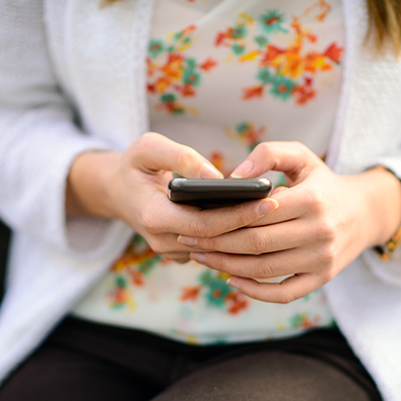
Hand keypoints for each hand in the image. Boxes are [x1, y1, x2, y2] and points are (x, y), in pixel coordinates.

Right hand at [66, 132, 278, 261]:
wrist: (116, 192)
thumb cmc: (134, 165)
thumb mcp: (148, 148)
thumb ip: (179, 156)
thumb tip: (217, 176)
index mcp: (153, 217)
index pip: (204, 224)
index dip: (238, 215)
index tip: (268, 200)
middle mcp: (163, 241)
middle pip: (216, 240)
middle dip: (250, 224)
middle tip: (283, 206)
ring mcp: (173, 251)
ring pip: (218, 248)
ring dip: (246, 232)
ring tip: (279, 212)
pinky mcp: (182, 252)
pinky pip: (214, 248)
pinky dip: (235, 235)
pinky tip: (260, 219)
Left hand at [176, 141, 400, 301]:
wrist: (365, 212)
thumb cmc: (322, 182)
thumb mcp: (302, 157)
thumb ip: (268, 154)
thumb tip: (233, 177)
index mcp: (311, 200)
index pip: (256, 213)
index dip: (221, 218)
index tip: (194, 218)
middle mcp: (319, 232)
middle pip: (255, 243)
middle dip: (216, 244)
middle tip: (188, 241)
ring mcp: (321, 259)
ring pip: (264, 269)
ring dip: (226, 266)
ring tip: (202, 258)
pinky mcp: (322, 279)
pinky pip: (284, 294)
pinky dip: (255, 291)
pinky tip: (232, 279)